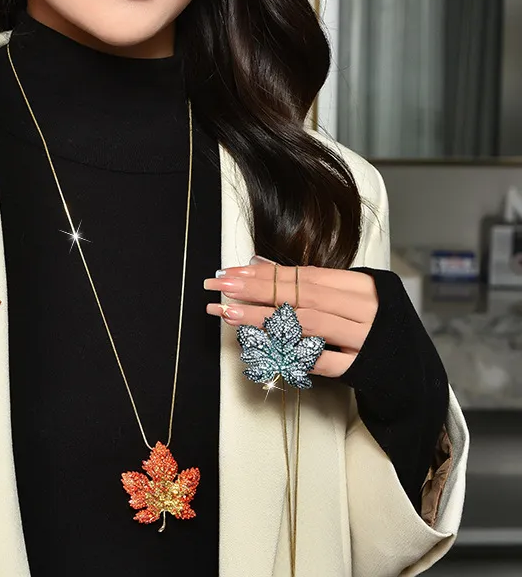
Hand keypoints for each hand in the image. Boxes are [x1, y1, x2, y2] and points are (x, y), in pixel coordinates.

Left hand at [203, 258, 378, 378]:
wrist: (414, 371)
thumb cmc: (376, 327)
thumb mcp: (349, 298)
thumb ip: (308, 283)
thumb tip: (257, 264)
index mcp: (364, 286)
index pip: (307, 276)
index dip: (267, 274)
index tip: (232, 272)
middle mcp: (366, 310)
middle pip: (304, 296)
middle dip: (259, 290)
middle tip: (221, 287)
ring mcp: (366, 340)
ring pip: (309, 325)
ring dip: (266, 319)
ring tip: (231, 314)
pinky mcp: (364, 370)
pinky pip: (324, 361)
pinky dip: (296, 353)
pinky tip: (266, 348)